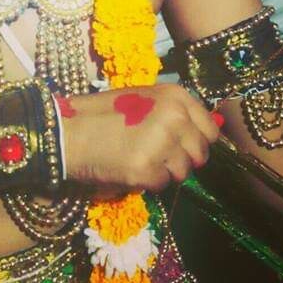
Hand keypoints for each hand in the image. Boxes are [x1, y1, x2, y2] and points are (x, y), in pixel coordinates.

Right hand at [59, 84, 220, 192]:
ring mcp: (162, 144)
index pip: (210, 129)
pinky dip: (147, 182)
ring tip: (138, 159)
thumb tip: (214, 130)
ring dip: (164, 172)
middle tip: (157, 156)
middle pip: (200, 153)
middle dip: (182, 159)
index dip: (197, 141)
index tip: (182, 146)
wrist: (68, 131)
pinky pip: (161, 185)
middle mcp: (175, 117)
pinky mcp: (147, 170)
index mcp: (175, 97)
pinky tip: (128, 168)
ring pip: (183, 172)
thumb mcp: (144, 100)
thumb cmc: (103, 113)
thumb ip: (176, 113)